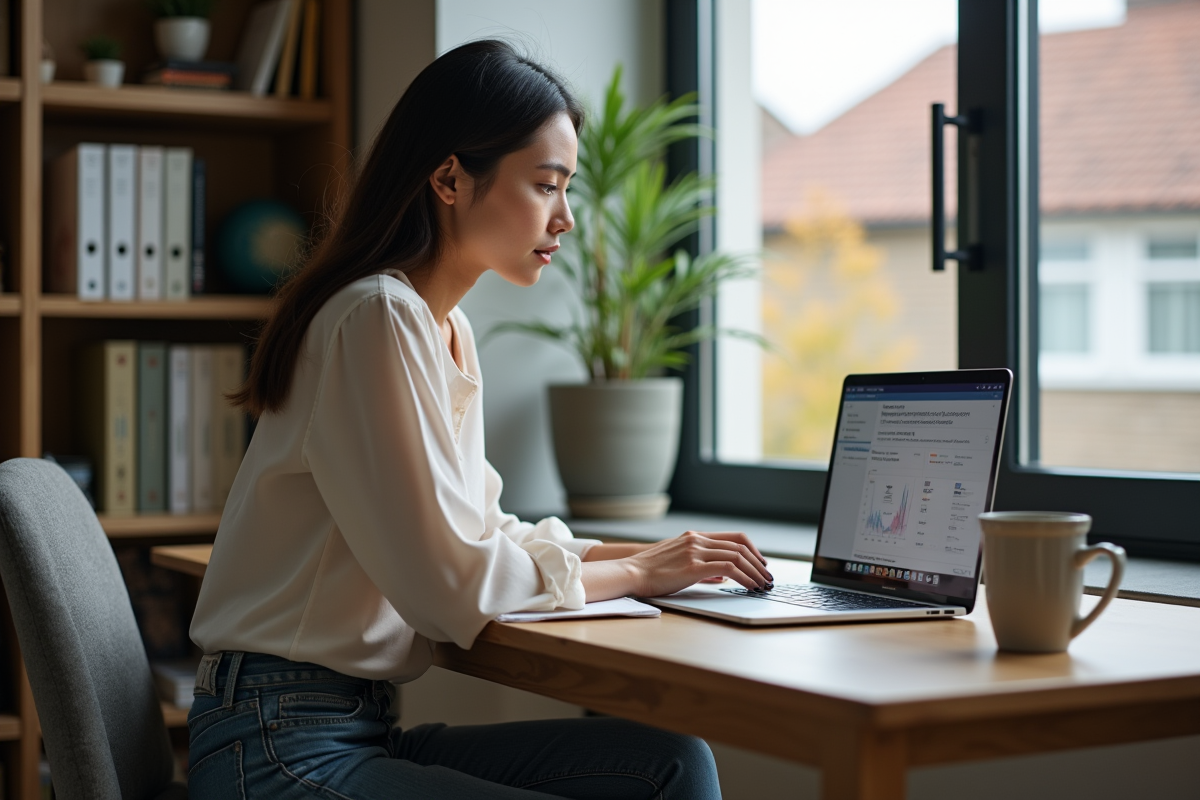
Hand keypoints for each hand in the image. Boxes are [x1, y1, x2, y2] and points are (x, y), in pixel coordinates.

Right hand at [626, 530, 771, 596]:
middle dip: (758, 563)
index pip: (734, 537)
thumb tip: (721, 577)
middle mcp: (697, 540)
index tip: (760, 563)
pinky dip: (744, 578)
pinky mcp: (693, 567)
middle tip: (767, 577)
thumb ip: (700, 565)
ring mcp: (695, 552)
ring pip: (737, 556)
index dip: (752, 550)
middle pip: (739, 546)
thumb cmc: (651, 571)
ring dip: (754, 572)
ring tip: (762, 585)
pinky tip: (750, 587)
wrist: (631, 572)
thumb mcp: (678, 561)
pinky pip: (728, 569)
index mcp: (694, 536)